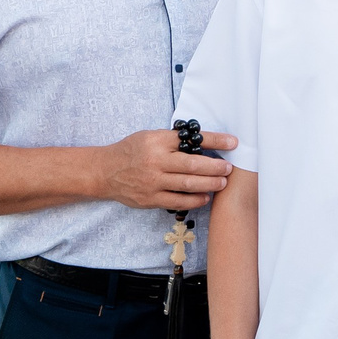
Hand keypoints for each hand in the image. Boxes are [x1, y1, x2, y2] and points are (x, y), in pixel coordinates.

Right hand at [98, 127, 236, 210]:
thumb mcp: (150, 137)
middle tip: (229, 168)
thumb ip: (173, 141)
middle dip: (215, 167)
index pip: (191, 139)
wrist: (105, 171)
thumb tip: (206, 143)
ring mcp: (152, 182)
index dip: (215, 140)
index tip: (233, 142)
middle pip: (192, 165)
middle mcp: (155, 161)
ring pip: (187, 184)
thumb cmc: (132, 151)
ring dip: (209, 184)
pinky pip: (178, 201)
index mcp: (156, 142)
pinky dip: (195, 200)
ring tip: (222, 182)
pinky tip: (206, 197)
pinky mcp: (150, 199)